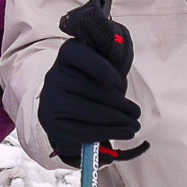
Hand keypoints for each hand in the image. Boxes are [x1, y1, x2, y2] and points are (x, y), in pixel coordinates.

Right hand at [37, 39, 140, 162]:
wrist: (66, 106)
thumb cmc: (92, 84)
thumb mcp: (101, 70)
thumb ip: (111, 68)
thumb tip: (118, 85)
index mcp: (68, 55)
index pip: (77, 54)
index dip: (98, 67)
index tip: (117, 82)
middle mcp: (54, 75)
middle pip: (87, 88)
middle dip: (118, 104)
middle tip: (136, 114)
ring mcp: (50, 100)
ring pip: (87, 111)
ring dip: (116, 121)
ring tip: (134, 125)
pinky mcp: (52, 123)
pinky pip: (82, 131)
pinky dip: (107, 133)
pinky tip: (123, 132)